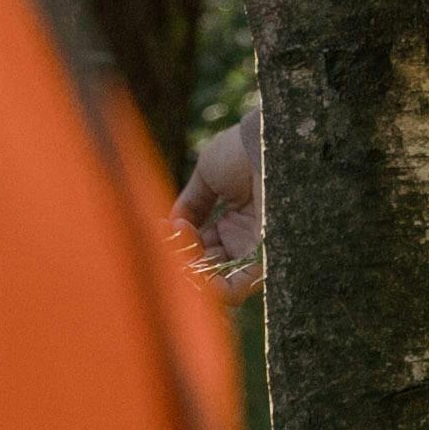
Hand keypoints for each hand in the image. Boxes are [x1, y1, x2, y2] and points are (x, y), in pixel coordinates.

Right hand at [179, 101, 265, 295]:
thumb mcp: (208, 176)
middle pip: (207, 267)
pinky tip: (191, 269)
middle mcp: (243, 239)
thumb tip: (172, 226)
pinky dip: (212, 288)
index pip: (200, 247)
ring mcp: (253, 249)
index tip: (163, 228)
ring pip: (219, 283)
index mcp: (231, 221)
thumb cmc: (239, 151)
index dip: (179, 243)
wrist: (265, 142)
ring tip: (178, 256)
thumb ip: (191, 204)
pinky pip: (237, 287)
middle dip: (183, 261)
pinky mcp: (263, 256)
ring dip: (193, 275)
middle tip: (170, 245)